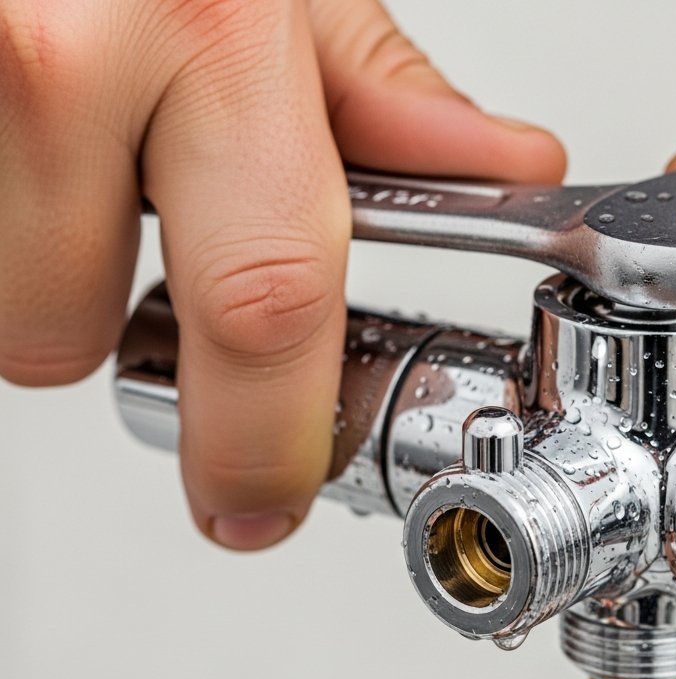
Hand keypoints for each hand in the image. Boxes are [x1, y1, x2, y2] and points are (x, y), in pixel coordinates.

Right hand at [0, 0, 564, 548]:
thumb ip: (374, 81)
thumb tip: (491, 163)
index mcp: (204, 27)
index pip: (263, 300)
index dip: (262, 436)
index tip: (260, 497)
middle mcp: (53, 53)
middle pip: (51, 333)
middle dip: (94, 333)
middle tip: (128, 270)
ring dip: (20, 252)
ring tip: (64, 137)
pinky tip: (22, 141)